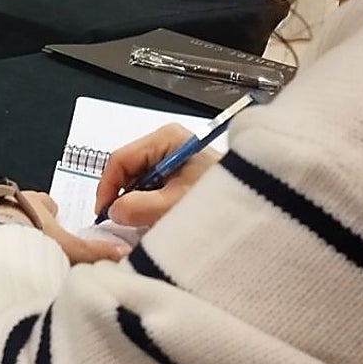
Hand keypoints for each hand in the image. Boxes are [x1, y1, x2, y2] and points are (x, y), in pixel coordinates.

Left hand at [0, 185, 128, 263]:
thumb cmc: (30, 243)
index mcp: (32, 205)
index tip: (48, 216)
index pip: (43, 204)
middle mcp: (3, 199)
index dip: (46, 212)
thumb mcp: (67, 251)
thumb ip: (94, 256)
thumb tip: (126, 257)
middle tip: (5, 216)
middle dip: (6, 205)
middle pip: (6, 198)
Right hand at [94, 124, 221, 227]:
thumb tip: (113, 212)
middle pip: (128, 170)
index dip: (107, 187)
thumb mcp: (173, 205)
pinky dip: (151, 205)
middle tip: (124, 224)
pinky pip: (154, 188)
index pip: (120, 159)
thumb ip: (137, 207)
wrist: (258, 207)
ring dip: (137, 204)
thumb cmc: (217, 200)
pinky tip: (158, 219)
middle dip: (123, 196)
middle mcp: (168, 144)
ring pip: (139, 181)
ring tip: (145, 224)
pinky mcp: (181, 174)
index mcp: (166, 139)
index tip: (104, 214)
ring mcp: (174, 158)